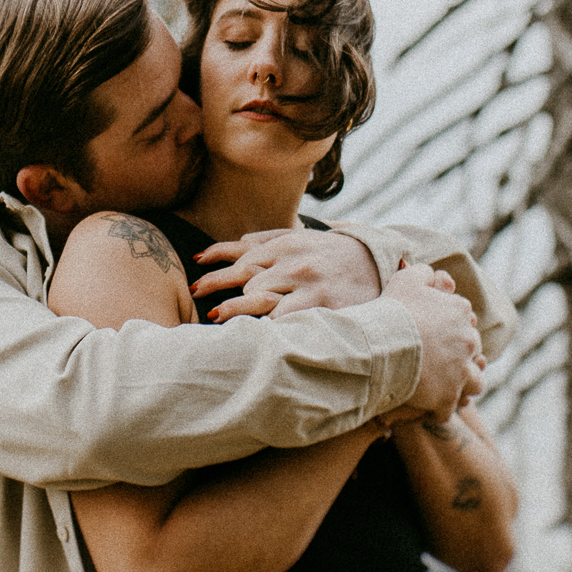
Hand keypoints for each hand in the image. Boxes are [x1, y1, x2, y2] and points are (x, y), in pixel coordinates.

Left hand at [191, 228, 382, 320]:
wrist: (377, 262)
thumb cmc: (332, 252)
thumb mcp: (302, 237)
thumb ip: (268, 239)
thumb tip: (235, 242)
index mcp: (285, 244)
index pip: (241, 255)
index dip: (215, 268)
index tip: (195, 280)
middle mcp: (293, 262)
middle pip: (245, 277)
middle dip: (218, 288)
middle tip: (196, 301)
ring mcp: (306, 284)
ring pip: (261, 297)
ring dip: (235, 309)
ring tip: (214, 318)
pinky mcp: (321, 305)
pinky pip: (286, 318)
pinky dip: (267, 326)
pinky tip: (251, 335)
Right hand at [384, 265, 482, 415]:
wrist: (381, 344)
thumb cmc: (392, 311)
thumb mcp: (406, 279)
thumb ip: (423, 273)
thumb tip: (434, 273)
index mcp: (461, 311)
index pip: (465, 319)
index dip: (449, 327)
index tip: (434, 334)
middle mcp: (468, 341)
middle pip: (472, 350)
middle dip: (459, 354)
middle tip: (437, 360)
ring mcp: (461, 371)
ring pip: (474, 381)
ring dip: (463, 383)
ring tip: (446, 386)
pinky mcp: (448, 396)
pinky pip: (449, 408)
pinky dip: (440, 408)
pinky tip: (428, 406)